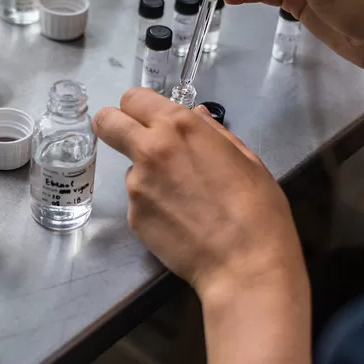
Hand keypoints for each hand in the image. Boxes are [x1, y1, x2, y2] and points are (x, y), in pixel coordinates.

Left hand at [92, 88, 305, 300]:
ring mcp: (136, 185)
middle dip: (112, 125)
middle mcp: (150, 149)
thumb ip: (212, 133)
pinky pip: (139, 201)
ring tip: (184, 200)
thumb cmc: (257, 209)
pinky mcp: (133, 217)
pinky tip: (181, 222)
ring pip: (129, 168)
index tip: (148, 119)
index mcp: (180, 127)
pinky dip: (154, 207)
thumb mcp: (245, 159)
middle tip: (131, 140)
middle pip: (107, 122)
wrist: (245, 264)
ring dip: (147, 176)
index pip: (134, 98)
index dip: (139, 107)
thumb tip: (196, 116)